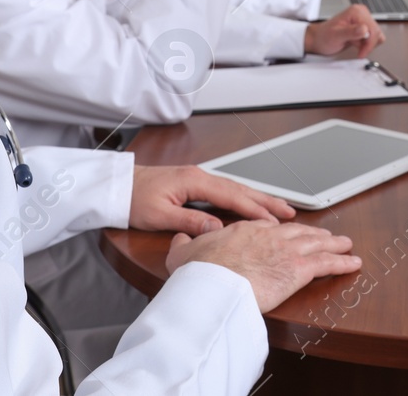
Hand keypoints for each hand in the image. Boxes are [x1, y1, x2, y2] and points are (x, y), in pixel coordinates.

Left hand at [130, 165, 294, 235]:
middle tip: (290, 211)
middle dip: (267, 200)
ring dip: (258, 199)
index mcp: (194, 181)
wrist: (117, 186)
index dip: (255, 209)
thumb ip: (189, 222)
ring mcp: (199, 179)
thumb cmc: (133, 199)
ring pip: (236, 189)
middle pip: (241, 189)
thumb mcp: (158, 215)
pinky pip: (227, 191)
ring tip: (280, 209)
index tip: (274, 221)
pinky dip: (244, 198)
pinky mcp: (195, 184)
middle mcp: (201, 176)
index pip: (232, 196)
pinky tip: (253, 206)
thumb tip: (217, 230)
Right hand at [166, 219, 361, 312]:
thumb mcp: (183, 253)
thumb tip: (180, 237)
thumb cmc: (199, 272)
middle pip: (297, 232)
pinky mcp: (298, 268)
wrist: (213, 283)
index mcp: (244, 230)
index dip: (280, 231)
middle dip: (313, 233)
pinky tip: (353, 262)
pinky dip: (343, 262)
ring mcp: (286, 250)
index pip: (268, 227)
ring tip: (345, 244)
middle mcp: (269, 235)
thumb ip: (185, 243)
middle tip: (325, 234)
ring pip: (317, 243)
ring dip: (334, 244)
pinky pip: (328, 263)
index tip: (287, 232)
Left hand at [304, 4, 383, 57]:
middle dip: (368, 44)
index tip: (362, 53)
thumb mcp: (336, 36)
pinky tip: (357, 44)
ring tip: (355, 45)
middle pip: (376, 31)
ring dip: (368, 44)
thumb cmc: (324, 37)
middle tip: (358, 50)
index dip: (369, 43)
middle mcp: (361, 13)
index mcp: (356, 12)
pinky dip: (367, 44)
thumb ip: (351, 32)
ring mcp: (363, 20)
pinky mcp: (364, 27)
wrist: (319, 40)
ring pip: (377, 35)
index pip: (372, 29)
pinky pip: (373, 37)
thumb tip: (364, 29)